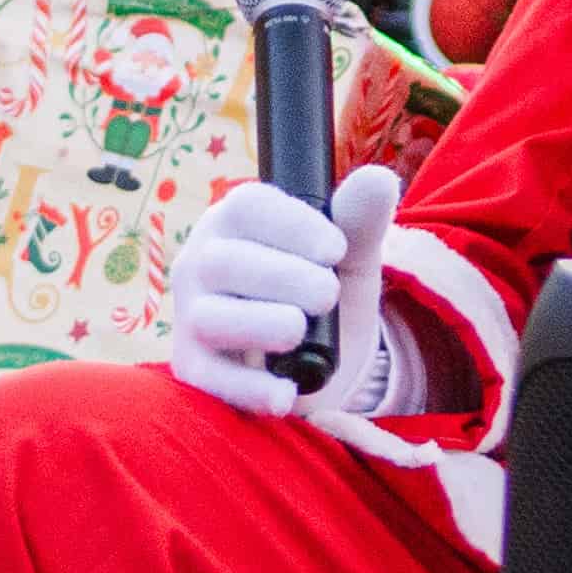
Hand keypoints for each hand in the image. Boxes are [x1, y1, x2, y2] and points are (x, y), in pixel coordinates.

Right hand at [162, 163, 404, 419]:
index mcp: (235, 222)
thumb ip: (361, 220)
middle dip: (283, 277)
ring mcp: (192, 317)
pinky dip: (248, 387)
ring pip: (209, 318)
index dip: (292, 225)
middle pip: (223, 261)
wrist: (323, 360)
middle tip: (328, 294)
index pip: (247, 206)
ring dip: (260, 325)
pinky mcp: (194, 368)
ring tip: (298, 330)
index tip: (336, 251)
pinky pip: (209, 378)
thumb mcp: (351, 258)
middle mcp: (202, 263)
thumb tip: (379, 180)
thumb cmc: (324, 291)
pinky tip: (285, 393)